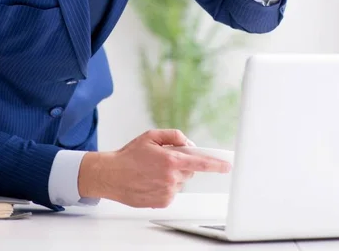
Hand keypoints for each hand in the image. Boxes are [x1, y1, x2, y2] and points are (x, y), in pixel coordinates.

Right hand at [78, 129, 230, 207]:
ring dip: (172, 175)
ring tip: (152, 170)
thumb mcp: (152, 136)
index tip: (227, 165)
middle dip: (182, 163)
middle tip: (165, 159)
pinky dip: (165, 185)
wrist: (111, 175)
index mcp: (171, 160)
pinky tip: (151, 180)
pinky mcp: (162, 202)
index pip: (200, 162)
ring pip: (180, 181)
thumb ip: (174, 136)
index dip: (216, 164)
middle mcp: (171, 178)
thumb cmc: (129, 155)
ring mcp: (167, 192)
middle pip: (190, 170)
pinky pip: (172, 191)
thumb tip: (189, 144)